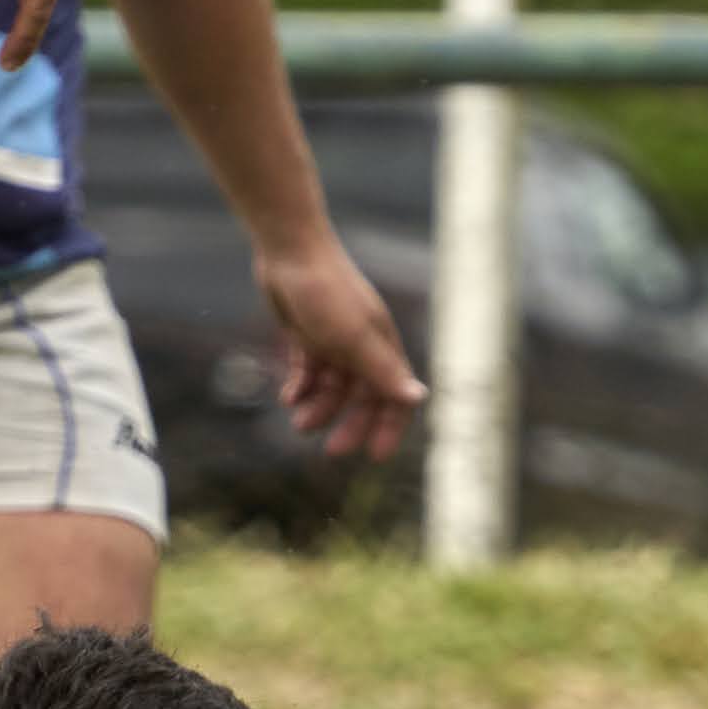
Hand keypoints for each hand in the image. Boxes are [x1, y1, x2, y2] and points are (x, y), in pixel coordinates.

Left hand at [255, 236, 424, 459]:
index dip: (389, 426)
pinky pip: (308, 371)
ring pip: (332, 387)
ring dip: (318, 408)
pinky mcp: (307, 333)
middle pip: (363, 397)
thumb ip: (382, 370)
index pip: (395, 395)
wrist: (288, 251)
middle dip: (349, 424)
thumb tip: (419, 399)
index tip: (375, 456)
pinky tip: (287, 396)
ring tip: (298, 421)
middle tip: (330, 451)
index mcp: (381, 346)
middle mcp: (361, 345)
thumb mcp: (353, 337)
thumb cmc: (325, 292)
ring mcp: (334, 339)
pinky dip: (300, 387)